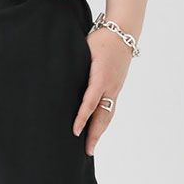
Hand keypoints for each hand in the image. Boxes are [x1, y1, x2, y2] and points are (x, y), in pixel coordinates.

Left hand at [73, 28, 132, 154]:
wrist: (124, 32)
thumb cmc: (100, 40)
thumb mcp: (85, 51)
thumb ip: (75, 68)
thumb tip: (59, 83)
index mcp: (101, 77)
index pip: (90, 102)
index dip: (82, 118)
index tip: (75, 132)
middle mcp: (111, 86)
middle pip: (102, 116)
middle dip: (94, 135)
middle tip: (87, 151)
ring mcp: (116, 89)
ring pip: (108, 115)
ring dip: (100, 132)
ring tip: (92, 147)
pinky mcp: (117, 88)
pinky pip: (111, 109)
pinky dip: (104, 123)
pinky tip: (98, 132)